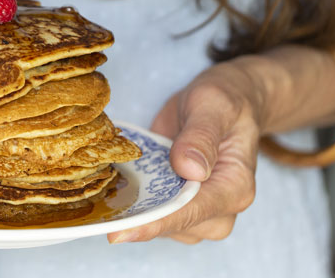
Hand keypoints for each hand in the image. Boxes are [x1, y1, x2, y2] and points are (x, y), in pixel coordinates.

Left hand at [107, 57, 265, 243]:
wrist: (226, 105)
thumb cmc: (225, 102)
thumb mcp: (214, 105)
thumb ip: (201, 136)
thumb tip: (189, 169)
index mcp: (235, 187)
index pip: (193, 211)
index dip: (156, 222)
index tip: (120, 232)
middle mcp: (220, 207)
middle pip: (174, 225)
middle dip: (137, 219)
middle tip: (98, 212)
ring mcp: (199, 209)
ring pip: (161, 224)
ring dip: (132, 211)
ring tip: (102, 195)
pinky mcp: (178, 201)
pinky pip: (154, 211)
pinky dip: (132, 201)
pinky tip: (110, 188)